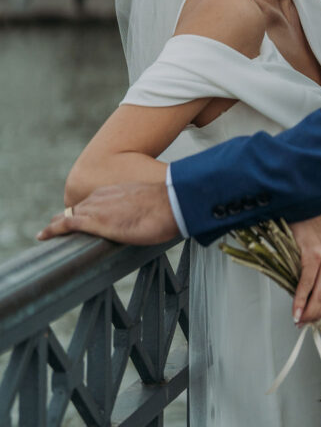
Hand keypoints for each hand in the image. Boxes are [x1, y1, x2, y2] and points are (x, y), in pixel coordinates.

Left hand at [36, 182, 179, 245]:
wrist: (171, 203)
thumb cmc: (169, 206)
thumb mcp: (154, 206)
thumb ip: (146, 211)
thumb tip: (158, 220)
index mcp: (117, 191)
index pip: (94, 201)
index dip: (84, 211)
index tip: (79, 217)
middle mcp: (103, 196)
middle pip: (78, 207)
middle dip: (67, 218)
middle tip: (56, 227)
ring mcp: (97, 207)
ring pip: (69, 215)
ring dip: (57, 224)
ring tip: (46, 233)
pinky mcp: (94, 221)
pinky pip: (66, 223)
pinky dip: (53, 230)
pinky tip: (43, 236)